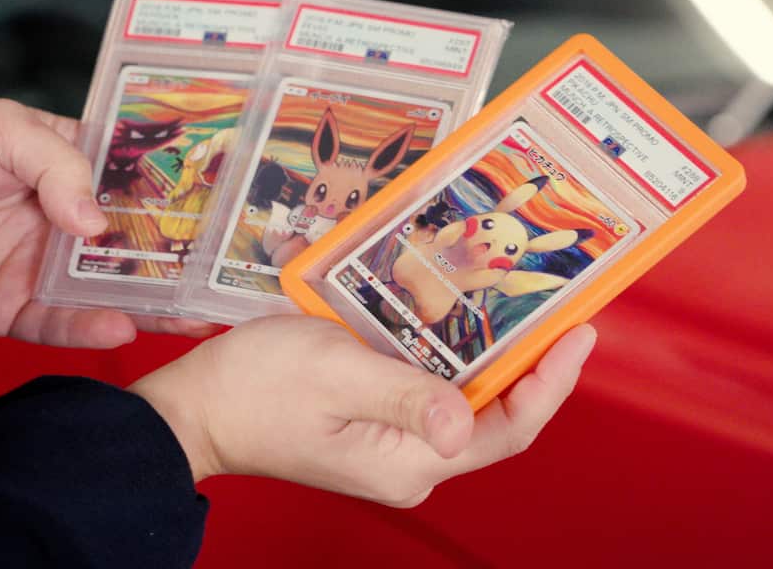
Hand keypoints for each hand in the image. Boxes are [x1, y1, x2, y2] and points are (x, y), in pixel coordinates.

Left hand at [0, 99, 214, 346]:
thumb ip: (52, 163)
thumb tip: (95, 223)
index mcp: (75, 170)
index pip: (141, 182)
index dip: (184, 195)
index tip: (231, 210)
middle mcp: (70, 224)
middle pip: (138, 245)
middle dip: (184, 261)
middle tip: (231, 278)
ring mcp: (46, 270)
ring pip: (110, 292)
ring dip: (154, 306)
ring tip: (196, 315)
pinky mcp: (15, 311)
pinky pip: (58, 326)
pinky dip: (89, 330)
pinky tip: (121, 329)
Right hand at [130, 317, 596, 505]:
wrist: (194, 410)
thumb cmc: (254, 389)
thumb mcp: (334, 374)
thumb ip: (404, 392)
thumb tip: (462, 422)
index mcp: (408, 460)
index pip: (506, 429)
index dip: (549, 383)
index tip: (578, 332)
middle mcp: (408, 462)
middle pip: (493, 417)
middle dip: (530, 366)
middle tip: (556, 309)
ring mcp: (390, 448)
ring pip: (464, 403)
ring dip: (492, 359)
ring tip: (519, 310)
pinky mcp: (373, 428)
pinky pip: (431, 394)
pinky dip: (452, 359)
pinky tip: (458, 324)